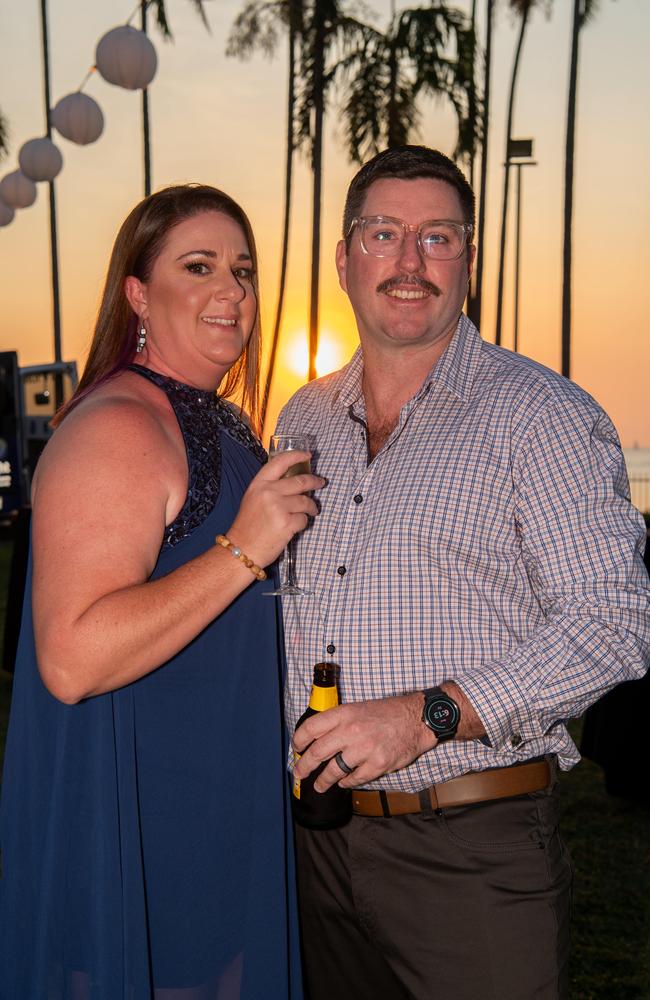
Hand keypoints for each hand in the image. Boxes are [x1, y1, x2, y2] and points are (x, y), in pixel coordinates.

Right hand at [227, 450, 323, 567]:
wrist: (241, 549)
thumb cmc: (247, 526)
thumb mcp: (253, 499)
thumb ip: (270, 488)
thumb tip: (294, 481)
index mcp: (259, 484)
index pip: (280, 462)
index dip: (296, 456)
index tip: (307, 455)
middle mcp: (269, 492)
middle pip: (300, 481)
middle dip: (314, 482)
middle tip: (320, 483)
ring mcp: (278, 507)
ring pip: (305, 501)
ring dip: (311, 507)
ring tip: (311, 511)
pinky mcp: (287, 523)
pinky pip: (304, 519)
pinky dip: (302, 523)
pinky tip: (294, 527)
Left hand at [292, 694, 436, 791]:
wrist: (416, 719)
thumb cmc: (386, 713)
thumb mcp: (358, 708)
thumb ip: (339, 722)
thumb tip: (318, 739)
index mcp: (344, 714)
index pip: (311, 728)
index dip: (299, 740)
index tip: (296, 748)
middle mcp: (351, 730)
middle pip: (317, 752)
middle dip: (304, 766)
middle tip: (299, 773)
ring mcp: (364, 749)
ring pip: (334, 770)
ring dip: (323, 781)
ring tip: (319, 786)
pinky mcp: (378, 764)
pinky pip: (355, 779)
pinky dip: (347, 783)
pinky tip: (344, 782)